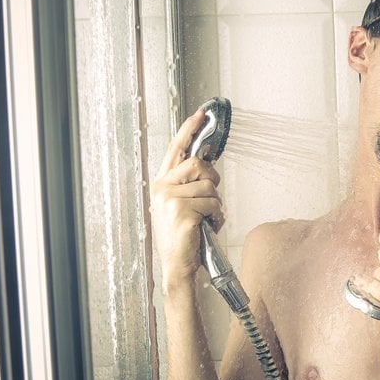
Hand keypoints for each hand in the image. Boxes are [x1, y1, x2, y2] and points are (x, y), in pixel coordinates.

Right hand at [150, 109, 224, 288]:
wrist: (178, 265)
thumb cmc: (184, 236)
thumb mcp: (182, 204)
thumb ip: (191, 182)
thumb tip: (208, 160)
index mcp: (162, 184)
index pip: (175, 149)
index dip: (189, 130)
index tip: (201, 114)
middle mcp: (162, 188)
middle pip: (199, 164)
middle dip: (213, 179)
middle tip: (211, 199)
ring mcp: (171, 200)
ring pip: (211, 187)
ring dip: (216, 205)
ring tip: (205, 220)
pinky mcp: (183, 212)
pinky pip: (214, 204)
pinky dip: (217, 217)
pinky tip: (206, 228)